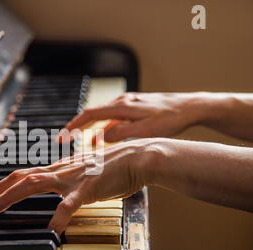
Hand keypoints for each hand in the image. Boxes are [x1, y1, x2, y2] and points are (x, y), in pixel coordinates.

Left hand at [0, 140, 154, 234]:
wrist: (138, 157)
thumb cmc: (114, 168)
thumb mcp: (85, 174)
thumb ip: (69, 182)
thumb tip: (59, 194)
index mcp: (59, 169)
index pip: (24, 175)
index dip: (2, 186)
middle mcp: (60, 171)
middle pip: (20, 178)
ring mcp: (73, 178)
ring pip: (34, 184)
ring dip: (10, 197)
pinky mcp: (88, 187)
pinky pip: (69, 204)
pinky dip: (58, 216)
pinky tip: (51, 229)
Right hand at [57, 92, 207, 142]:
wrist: (190, 107)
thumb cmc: (170, 119)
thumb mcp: (145, 130)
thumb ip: (122, 133)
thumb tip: (101, 138)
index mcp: (121, 106)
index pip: (90, 115)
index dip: (73, 126)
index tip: (62, 137)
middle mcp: (122, 102)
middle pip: (93, 114)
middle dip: (77, 128)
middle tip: (65, 140)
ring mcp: (128, 104)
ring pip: (104, 117)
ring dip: (93, 130)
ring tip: (86, 146)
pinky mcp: (135, 108)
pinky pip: (114, 118)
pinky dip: (106, 128)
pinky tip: (108, 138)